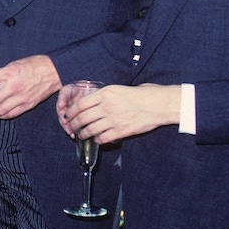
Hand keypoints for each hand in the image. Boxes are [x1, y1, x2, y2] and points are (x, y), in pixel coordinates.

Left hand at [0, 55, 60, 121]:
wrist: (54, 71)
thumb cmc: (33, 65)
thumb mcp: (13, 64)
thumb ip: (0, 74)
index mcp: (9, 73)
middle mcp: (13, 86)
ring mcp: (21, 98)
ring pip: (0, 110)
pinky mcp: (27, 105)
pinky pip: (11, 114)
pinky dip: (1, 116)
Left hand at [58, 83, 180, 144]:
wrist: (160, 104)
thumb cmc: (143, 94)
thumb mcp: (121, 88)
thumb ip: (106, 95)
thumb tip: (94, 100)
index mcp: (106, 93)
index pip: (80, 104)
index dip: (71, 112)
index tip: (67, 115)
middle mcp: (107, 106)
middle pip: (82, 118)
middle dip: (73, 124)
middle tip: (70, 127)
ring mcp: (114, 119)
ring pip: (90, 130)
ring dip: (82, 134)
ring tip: (80, 135)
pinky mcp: (121, 131)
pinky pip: (103, 138)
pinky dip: (97, 140)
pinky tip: (96, 139)